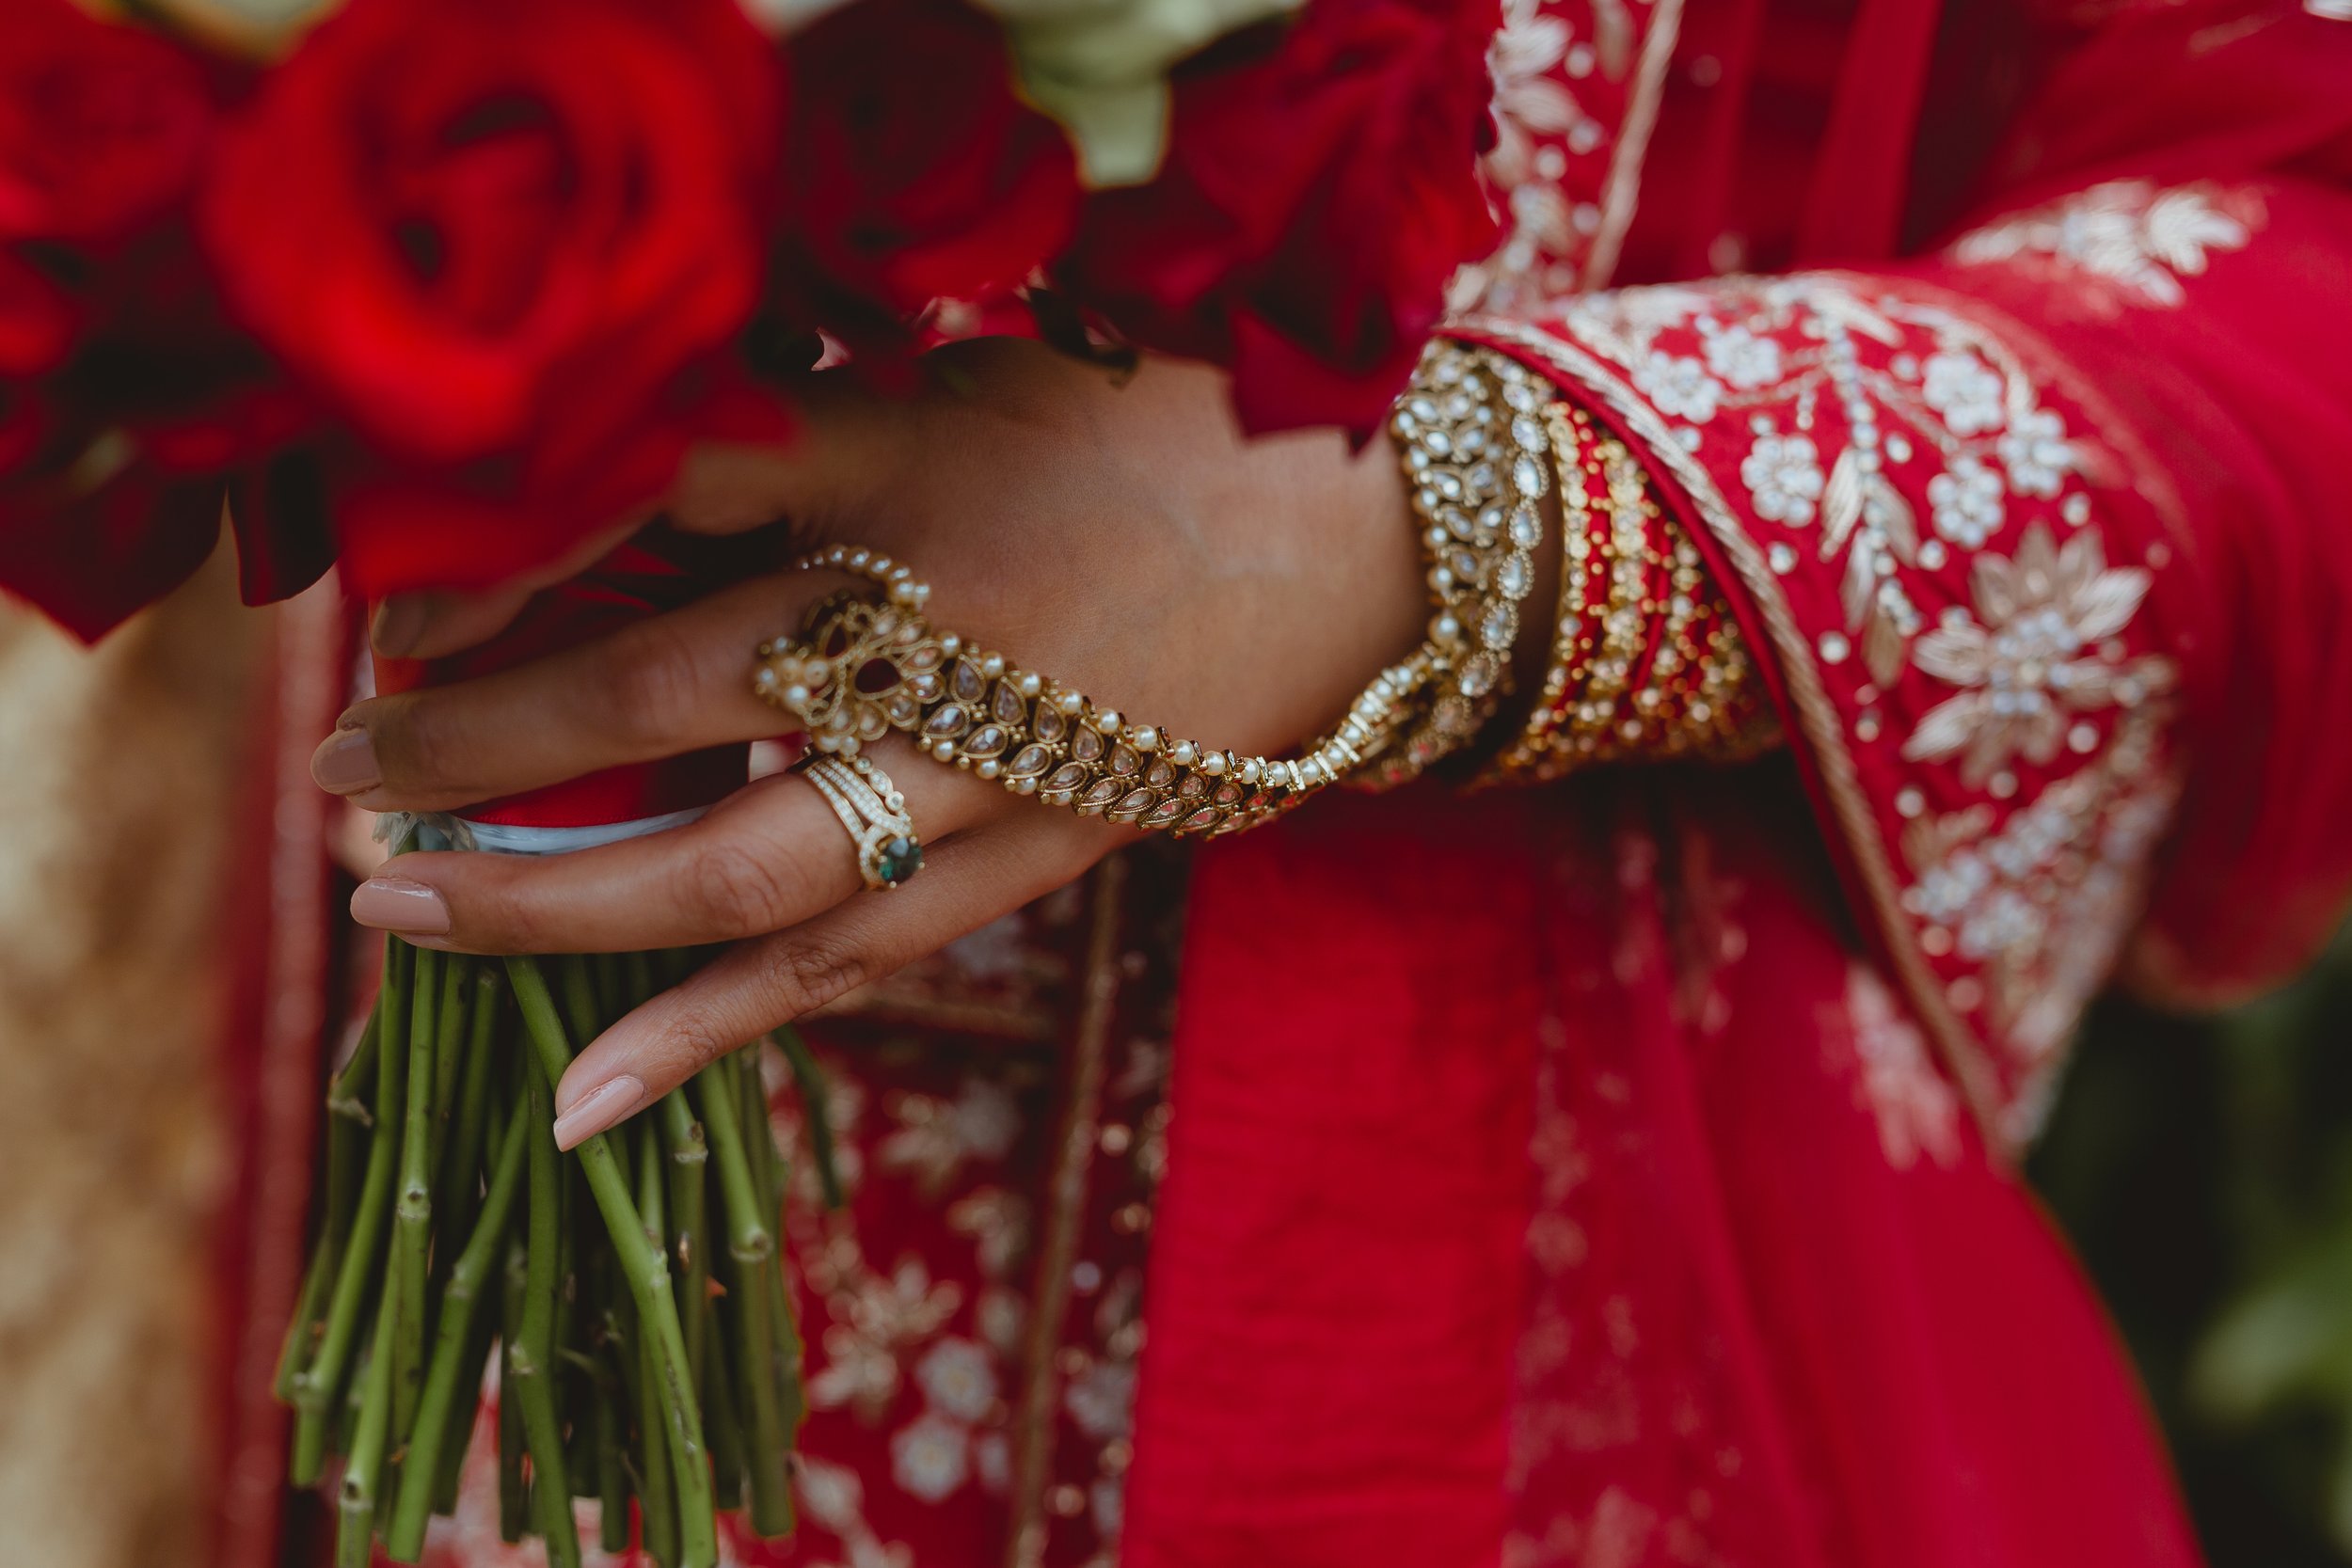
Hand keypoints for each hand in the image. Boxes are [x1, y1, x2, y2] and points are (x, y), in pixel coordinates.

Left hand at [317, 338, 1427, 1146]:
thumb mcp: (975, 379)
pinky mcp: (1034, 865)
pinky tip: (573, 1105)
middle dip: (471, 743)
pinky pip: (846, 962)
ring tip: (399, 915)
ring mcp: (984, 768)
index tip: (388, 595)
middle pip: (651, 699)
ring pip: (729, 867)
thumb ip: (807, 434)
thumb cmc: (1158, 435)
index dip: (499, 546)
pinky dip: (703, 1035)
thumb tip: (610, 499)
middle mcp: (931, 623)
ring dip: (545, 898)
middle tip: (338, 781)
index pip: (648, 490)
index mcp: (909, 462)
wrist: (1370, 551)